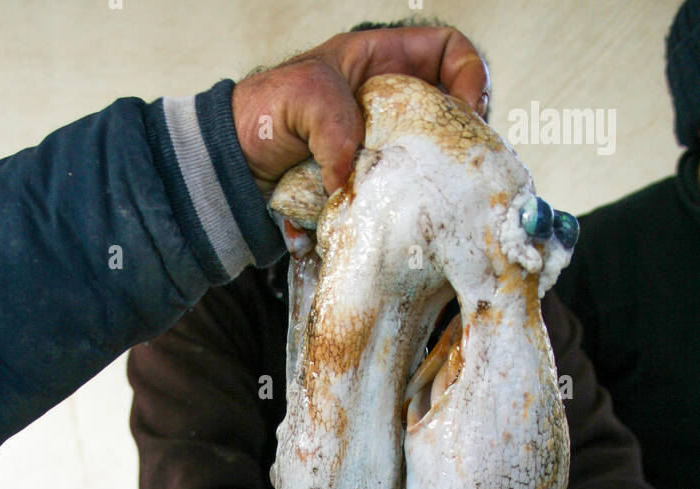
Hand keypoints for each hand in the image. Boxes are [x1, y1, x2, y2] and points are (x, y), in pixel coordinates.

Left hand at [232, 27, 489, 194]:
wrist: (235, 169)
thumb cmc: (263, 114)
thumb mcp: (301, 97)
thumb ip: (333, 124)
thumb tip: (349, 173)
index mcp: (384, 61)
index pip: (450, 52)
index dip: (471, 75)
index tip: (468, 112)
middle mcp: (392, 103)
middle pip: (453, 112)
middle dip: (460, 138)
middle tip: (456, 165)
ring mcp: (385, 147)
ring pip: (431, 161)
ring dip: (432, 180)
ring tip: (426, 197)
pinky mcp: (373, 187)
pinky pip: (401, 198)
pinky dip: (400, 210)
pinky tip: (394, 218)